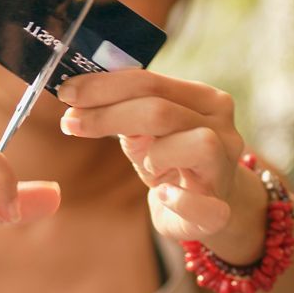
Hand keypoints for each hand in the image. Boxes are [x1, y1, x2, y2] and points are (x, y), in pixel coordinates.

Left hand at [57, 70, 244, 241]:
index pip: (150, 82)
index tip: (67, 92)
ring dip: (155, 154)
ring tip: (144, 164)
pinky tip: (162, 195)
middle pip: (162, 111)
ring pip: (196, 144)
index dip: (104, 86)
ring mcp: (226, 168)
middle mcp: (222, 127)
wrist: (209, 208)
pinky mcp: (220, 210)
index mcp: (204, 100)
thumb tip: (78, 98)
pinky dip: (180, 200)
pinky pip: (204, 205)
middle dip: (108, 115)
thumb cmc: (172, 160)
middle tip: (70, 121)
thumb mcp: (147, 131)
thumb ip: (123, 112)